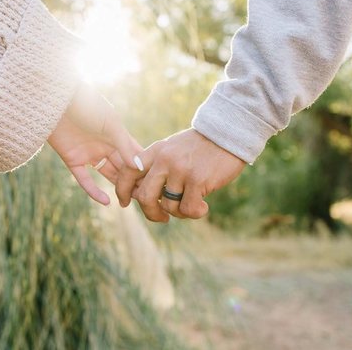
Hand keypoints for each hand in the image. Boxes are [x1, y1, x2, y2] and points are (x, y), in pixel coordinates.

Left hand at [49, 83, 141, 205]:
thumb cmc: (88, 105)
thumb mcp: (110, 124)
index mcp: (117, 135)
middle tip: (146, 197)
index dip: (145, 168)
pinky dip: (94, 191)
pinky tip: (107, 202)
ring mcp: (89, 154)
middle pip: (123, 167)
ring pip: (107, 175)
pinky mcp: (72, 160)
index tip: (158, 182)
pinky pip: (85, 180)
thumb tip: (139, 167)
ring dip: (118, 188)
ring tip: (129, 202)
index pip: (135, 155)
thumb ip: (125, 146)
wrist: (57, 100)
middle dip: (134, 182)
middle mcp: (105, 146)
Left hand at [115, 129, 245, 221]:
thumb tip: (142, 195)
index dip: (123, 190)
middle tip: (162, 218)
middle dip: (151, 212)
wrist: (228, 133)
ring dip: (180, 212)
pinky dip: (196, 213)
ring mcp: (180, 170)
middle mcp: (165, 160)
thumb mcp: (174, 149)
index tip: (125, 202)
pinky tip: (204, 206)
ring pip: (169, 206)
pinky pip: (188, 209)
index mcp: (156, 151)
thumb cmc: (202, 146)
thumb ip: (159, 166)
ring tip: (192, 205)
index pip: (128, 171)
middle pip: (144, 196)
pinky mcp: (197, 180)